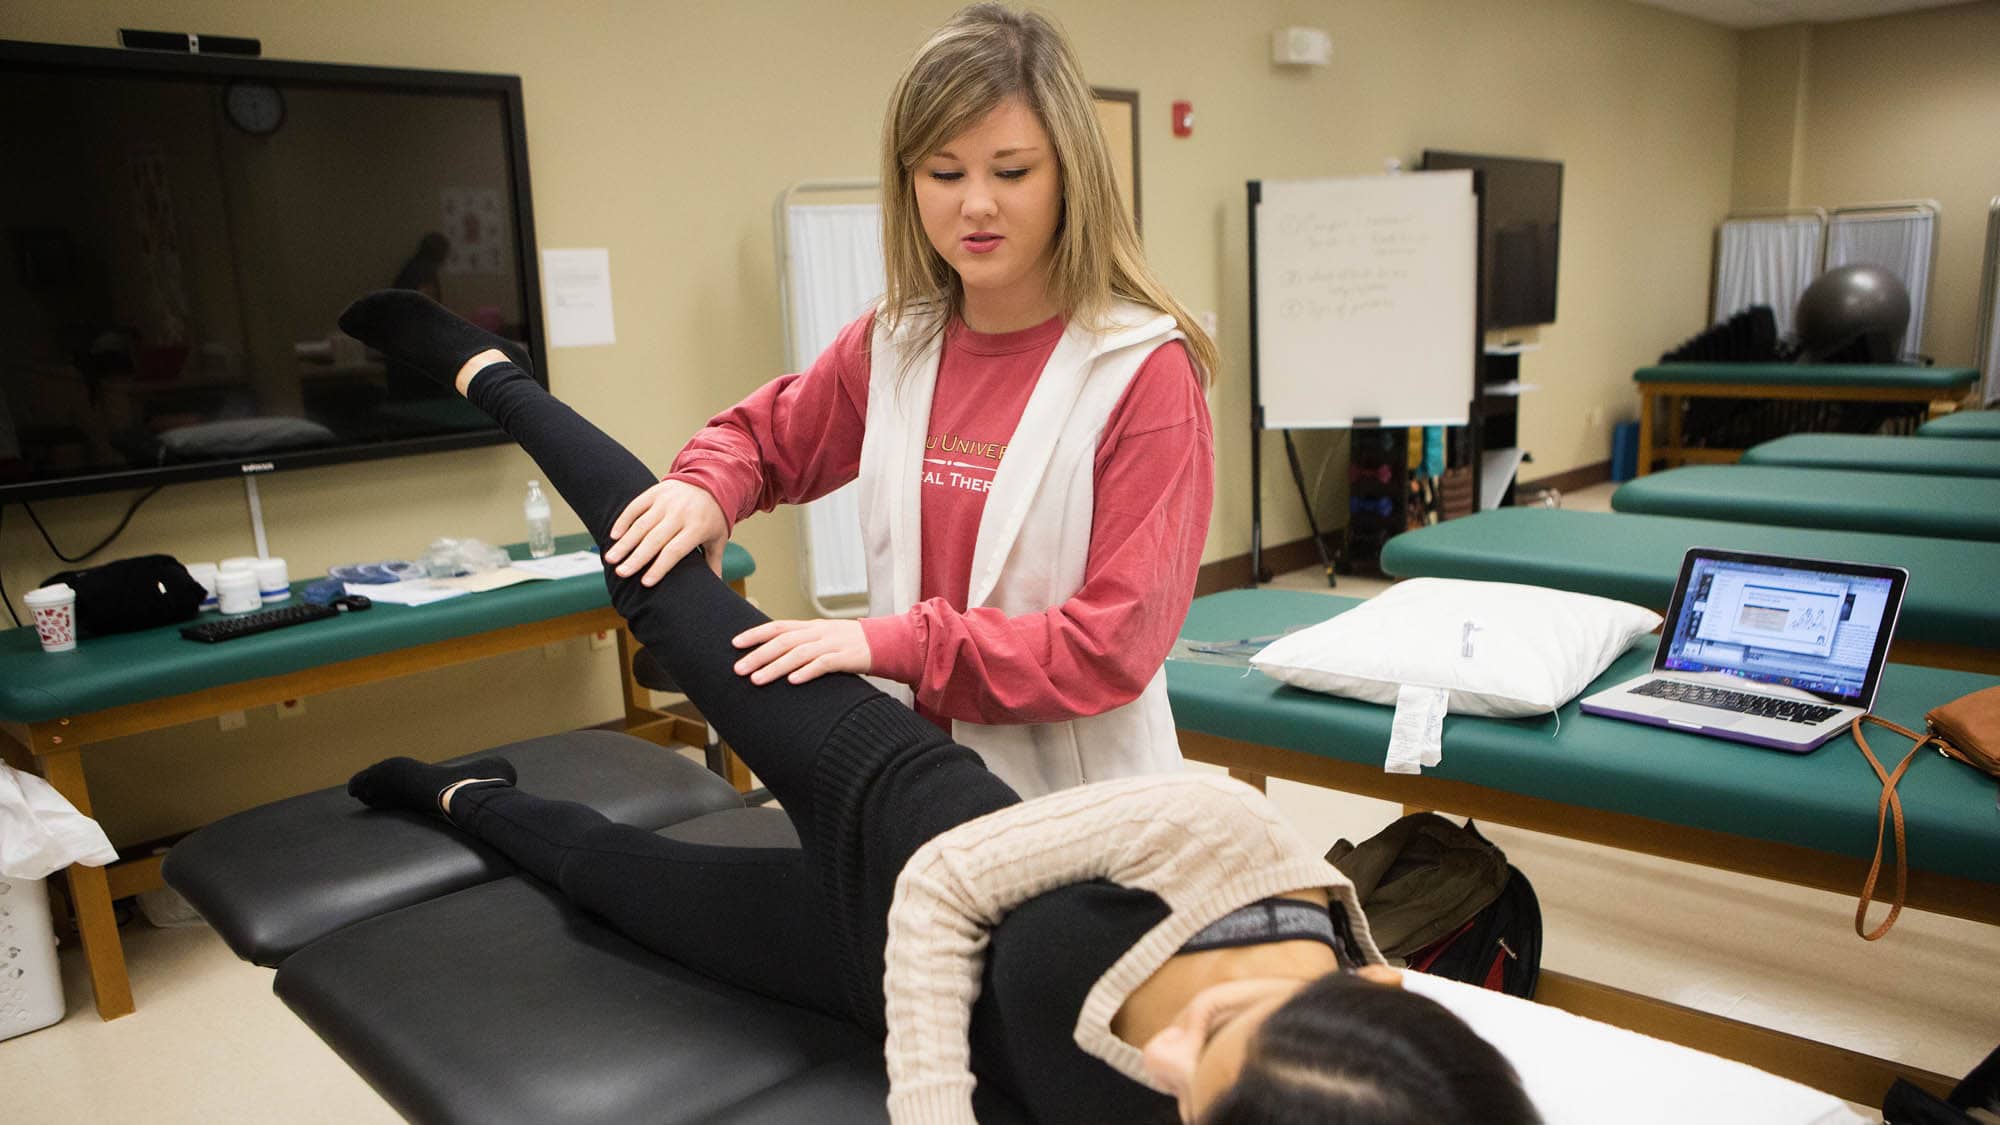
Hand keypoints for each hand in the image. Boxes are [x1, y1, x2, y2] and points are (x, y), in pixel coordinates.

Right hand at [606, 480, 728, 584]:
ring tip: (611, 559)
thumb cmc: (713, 517)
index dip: (660, 567)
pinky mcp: (656, 492)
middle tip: (621, 573)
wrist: (713, 481)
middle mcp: (680, 514)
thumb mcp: (718, 538)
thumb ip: (713, 561)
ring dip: (624, 543)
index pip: (675, 551)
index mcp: (697, 528)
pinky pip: (636, 506)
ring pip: (641, 524)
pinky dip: (623, 520)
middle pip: (655, 540)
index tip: (645, 583)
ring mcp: (666, 502)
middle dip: (636, 558)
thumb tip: (715, 586)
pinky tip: (614, 536)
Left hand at [732, 618, 871, 684]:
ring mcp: (832, 644)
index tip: (734, 643)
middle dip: (758, 655)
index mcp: (810, 627)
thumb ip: (801, 643)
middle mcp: (818, 633)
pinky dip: (807, 672)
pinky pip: (823, 664)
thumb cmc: (850, 644)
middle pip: (782, 641)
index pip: (777, 627)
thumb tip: (773, 654)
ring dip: (775, 667)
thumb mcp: (823, 638)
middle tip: (738, 669)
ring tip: (757, 680)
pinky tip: (793, 681)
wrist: (885, 642)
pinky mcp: (846, 657)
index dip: (755, 634)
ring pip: (798, 653)